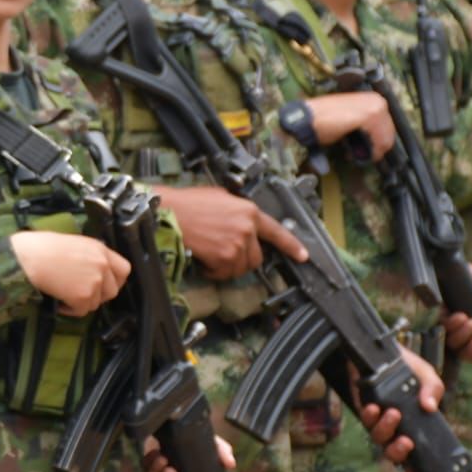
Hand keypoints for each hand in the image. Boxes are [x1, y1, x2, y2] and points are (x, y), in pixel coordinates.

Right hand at [10, 231, 129, 315]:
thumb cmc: (43, 247)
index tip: (104, 284)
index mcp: (100, 249)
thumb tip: (94, 271)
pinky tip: (59, 300)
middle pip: (112, 291)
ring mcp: (94, 282)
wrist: (28, 257)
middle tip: (81, 293)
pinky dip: (70, 310)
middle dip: (98, 296)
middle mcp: (102, 265)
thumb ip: (91, 257)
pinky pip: (81, 311)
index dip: (115, 280)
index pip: (124, 269)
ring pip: (95, 303)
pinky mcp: (83, 297)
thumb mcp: (75, 244)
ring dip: (81, 303)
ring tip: (64, 294)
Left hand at [142, 435, 235, 471]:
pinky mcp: (145, 462)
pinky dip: (148, 462)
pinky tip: (154, 454)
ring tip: (162, 458)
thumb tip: (231, 463)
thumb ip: (221, 451)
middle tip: (171, 470)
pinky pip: (143, 468)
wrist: (175, 423)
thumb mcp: (209, 443)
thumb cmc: (193, 439)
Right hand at [153, 185, 308, 279]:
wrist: (168, 212)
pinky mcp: (224, 257)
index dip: (291, 245)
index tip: (302, 256)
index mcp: (248, 211)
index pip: (276, 231)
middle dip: (242, 259)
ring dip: (226, 266)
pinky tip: (203, 259)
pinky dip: (213, 271)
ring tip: (210, 254)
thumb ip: (238, 211)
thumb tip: (242, 222)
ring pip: (240, 268)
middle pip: (256, 257)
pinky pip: (224, 274)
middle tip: (224, 254)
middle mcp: (247, 228)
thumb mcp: (220, 198)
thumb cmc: (187, 204)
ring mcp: (237, 244)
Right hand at [305, 92, 395, 160]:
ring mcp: (375, 107)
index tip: (364, 150)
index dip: (376, 142)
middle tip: (358, 154)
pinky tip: (356, 155)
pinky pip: (380, 142)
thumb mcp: (349, 117)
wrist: (306, 119)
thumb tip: (375, 139)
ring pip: (386, 139)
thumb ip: (364, 124)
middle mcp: (377, 100)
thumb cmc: (321, 119)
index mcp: (373, 98)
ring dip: (372, 152)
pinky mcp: (369, 116)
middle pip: (389, 133)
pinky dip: (370, 153)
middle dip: (374, 148)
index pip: (388, 126)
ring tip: (356, 155)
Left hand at [355, 348, 444, 471]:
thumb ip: (433, 389)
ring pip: (379, 438)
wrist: (383, 350)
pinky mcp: (364, 409)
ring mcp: (380, 420)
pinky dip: (370, 416)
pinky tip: (374, 407)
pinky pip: (366, 420)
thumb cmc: (407, 366)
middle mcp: (398, 428)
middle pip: (395, 454)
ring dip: (386, 430)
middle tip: (407, 441)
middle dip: (399, 453)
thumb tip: (430, 406)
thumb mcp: (426, 375)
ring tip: (392, 414)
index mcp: (417, 427)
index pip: (417, 457)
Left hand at [442, 266, 471, 361]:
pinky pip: (435, 327)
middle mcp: (457, 330)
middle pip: (462, 352)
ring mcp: (442, 324)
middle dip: (471, 348)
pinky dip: (446, 324)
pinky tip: (452, 314)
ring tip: (466, 319)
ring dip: (460, 335)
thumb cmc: (467, 278)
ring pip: (449, 342)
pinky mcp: (428, 317)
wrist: (444, 262)